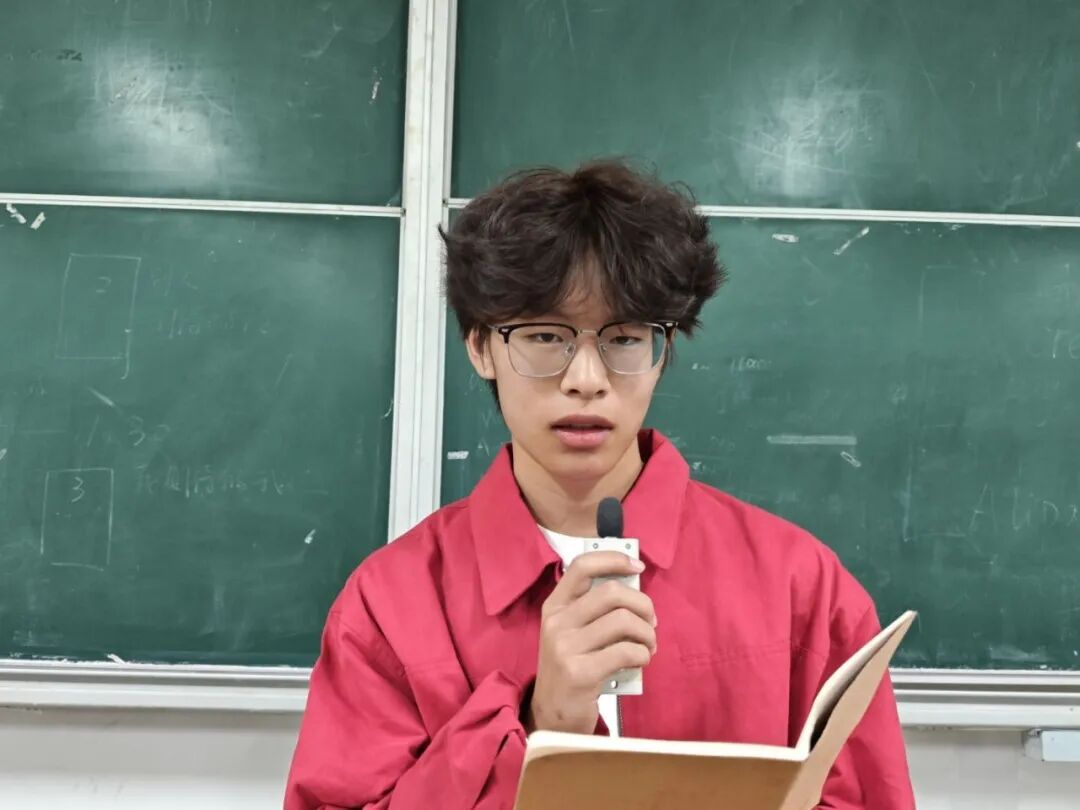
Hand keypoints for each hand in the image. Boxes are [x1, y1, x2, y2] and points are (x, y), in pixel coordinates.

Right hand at [525, 551, 655, 734]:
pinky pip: (626, 652)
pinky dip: (643, 655)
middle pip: (612, 593)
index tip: (637, 567)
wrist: (552, 716)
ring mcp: (565, 648)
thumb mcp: (571, 634)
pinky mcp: (580, 673)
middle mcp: (556, 623)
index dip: (614, 559)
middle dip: (643, 604)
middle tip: (651, 621)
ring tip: (648, 645)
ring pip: (624, 621)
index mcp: (554, 606)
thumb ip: (594, 610)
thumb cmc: (571, 668)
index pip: (582, 566)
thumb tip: (635, 589)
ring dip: (647, 633)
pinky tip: (641, 662)